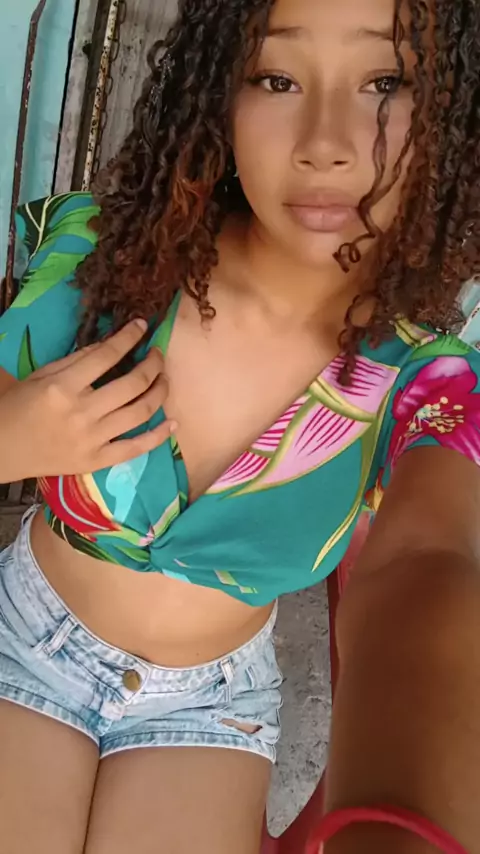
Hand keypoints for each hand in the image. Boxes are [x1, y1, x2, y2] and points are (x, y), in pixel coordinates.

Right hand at [0, 319, 174, 479]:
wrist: (2, 449)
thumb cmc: (18, 407)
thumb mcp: (41, 375)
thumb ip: (77, 360)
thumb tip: (112, 344)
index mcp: (63, 387)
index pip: (107, 356)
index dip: (129, 338)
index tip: (143, 326)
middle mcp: (82, 413)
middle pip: (132, 384)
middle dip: (152, 365)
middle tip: (157, 355)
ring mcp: (92, 440)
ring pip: (140, 413)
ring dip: (159, 392)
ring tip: (163, 380)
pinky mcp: (97, 461)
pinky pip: (136, 449)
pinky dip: (158, 436)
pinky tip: (173, 423)